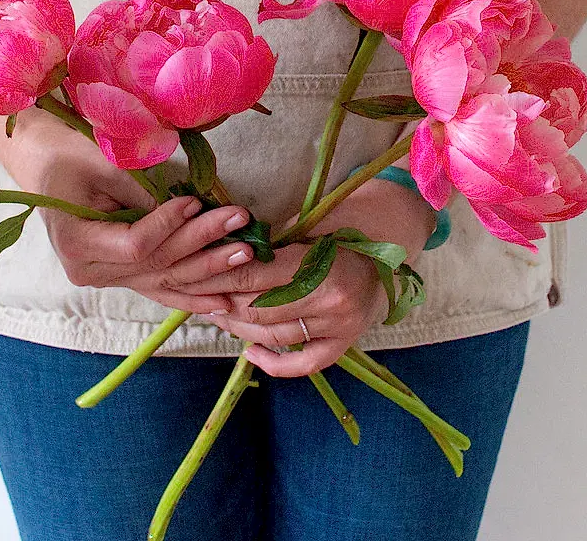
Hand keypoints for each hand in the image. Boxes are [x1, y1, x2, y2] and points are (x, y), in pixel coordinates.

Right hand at [2, 111, 279, 313]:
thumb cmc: (72, 157)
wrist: (50, 168)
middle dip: (202, 242)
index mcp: (76, 244)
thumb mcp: (101, 165)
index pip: (135, 245)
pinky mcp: (122, 278)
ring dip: (208, 270)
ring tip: (245, 252)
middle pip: (156, 264)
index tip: (195, 201)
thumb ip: (140, 191)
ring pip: (164, 281)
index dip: (168, 226)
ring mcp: (107, 280)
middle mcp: (90, 272)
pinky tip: (223, 302)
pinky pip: (161, 290)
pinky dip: (192, 296)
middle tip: (239, 221)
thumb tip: (189, 208)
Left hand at [206, 177, 438, 376]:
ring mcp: (340, 326)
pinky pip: (304, 363)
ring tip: (218, 315)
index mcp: (318, 265)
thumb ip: (271, 245)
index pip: (254, 278)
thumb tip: (223, 256)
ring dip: (239, 328)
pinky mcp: (345, 342)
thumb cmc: (342, 222)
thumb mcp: (307, 223)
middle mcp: (330, 301)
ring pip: (275, 335)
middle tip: (200, 296)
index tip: (196, 273)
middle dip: (224, 303)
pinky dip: (274, 363)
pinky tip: (250, 353)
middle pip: (259, 310)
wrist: (389, 236)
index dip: (220, 277)